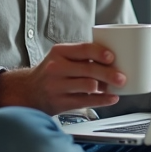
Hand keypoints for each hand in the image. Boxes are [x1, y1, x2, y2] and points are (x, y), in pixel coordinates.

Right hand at [0, 42, 125, 113]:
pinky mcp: (60, 102)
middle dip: (109, 73)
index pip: (84, 49)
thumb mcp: (61, 57)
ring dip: (105, 87)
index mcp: (59, 52)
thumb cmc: (51, 72)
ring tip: (116, 87)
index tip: (112, 57)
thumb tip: (113, 59)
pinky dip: (102, 100)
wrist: (28, 91)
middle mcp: (56, 68)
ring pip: (88, 86)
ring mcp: (57, 86)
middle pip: (89, 69)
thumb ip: (82, 56)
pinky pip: (86, 101)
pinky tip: (111, 98)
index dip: (100, 53)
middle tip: (122, 77)